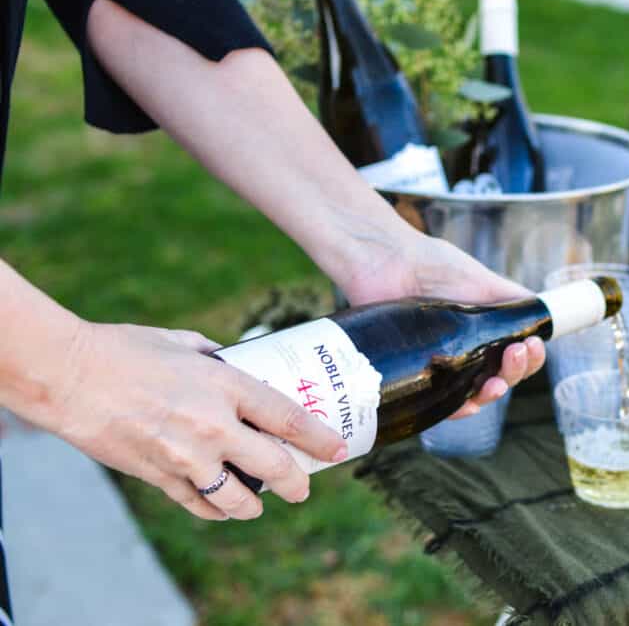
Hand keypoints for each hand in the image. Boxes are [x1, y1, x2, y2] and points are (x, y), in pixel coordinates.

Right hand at [49, 321, 347, 519]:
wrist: (69, 375)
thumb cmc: (123, 349)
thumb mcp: (181, 341)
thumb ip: (213, 355)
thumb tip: (230, 357)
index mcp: (226, 384)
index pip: (289, 418)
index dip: (320, 439)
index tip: (338, 449)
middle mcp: (214, 424)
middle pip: (274, 466)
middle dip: (297, 484)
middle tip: (303, 490)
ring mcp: (187, 456)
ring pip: (238, 498)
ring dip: (255, 505)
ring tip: (260, 504)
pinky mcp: (159, 476)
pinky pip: (199, 504)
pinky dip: (216, 510)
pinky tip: (223, 508)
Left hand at [339, 232, 545, 418]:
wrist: (388, 263)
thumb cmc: (433, 266)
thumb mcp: (482, 280)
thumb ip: (512, 299)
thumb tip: (543, 315)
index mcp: (487, 331)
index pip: (516, 356)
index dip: (529, 358)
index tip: (531, 345)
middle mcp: (468, 351)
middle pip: (501, 377)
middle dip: (515, 373)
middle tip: (516, 354)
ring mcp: (443, 365)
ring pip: (475, 394)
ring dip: (493, 393)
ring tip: (495, 382)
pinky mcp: (418, 377)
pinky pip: (442, 405)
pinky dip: (459, 409)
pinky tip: (469, 404)